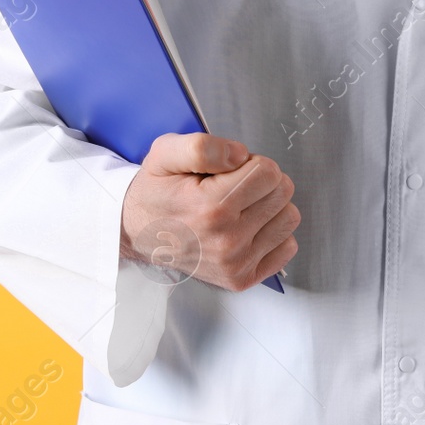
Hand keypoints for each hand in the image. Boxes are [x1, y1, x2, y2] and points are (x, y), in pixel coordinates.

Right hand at [120, 133, 299, 291]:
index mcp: (211, 207)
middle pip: (282, 192)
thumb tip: (240, 155)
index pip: (269, 171)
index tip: (228, 172)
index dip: (250, 163)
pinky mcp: (242, 278)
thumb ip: (202, 146)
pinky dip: (271, 234)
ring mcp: (235, 263)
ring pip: (288, 217)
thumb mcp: (164, 153)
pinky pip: (286, 246)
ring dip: (268, 207)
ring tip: (238, 208)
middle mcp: (226, 241)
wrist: (136, 232)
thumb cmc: (155, 192)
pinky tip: (245, 228)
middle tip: (231, 188)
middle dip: (261, 182)